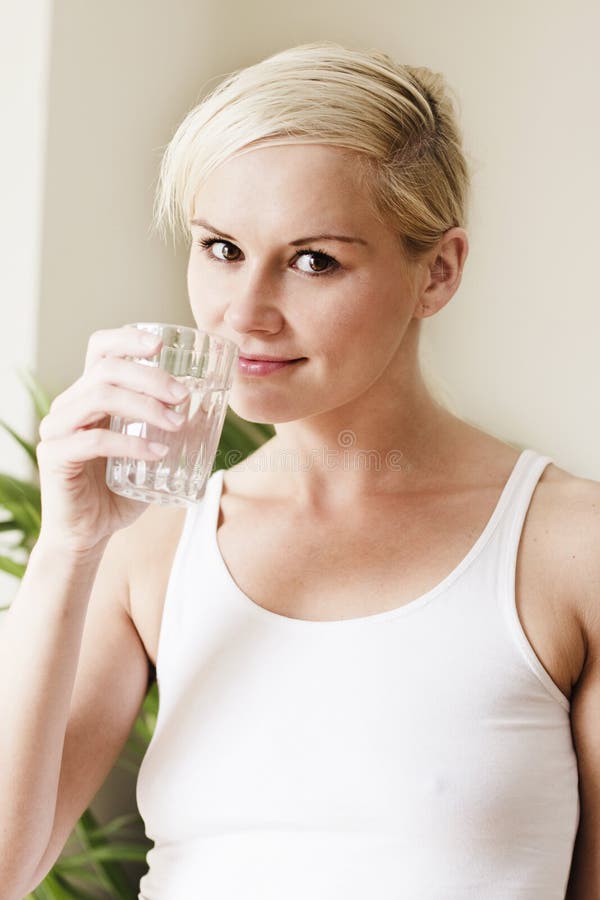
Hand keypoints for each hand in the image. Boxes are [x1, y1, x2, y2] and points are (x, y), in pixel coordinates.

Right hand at [35, 325, 189, 553]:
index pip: (101, 349)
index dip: (128, 339)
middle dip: (150, 377)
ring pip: (100, 397)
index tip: (161, 345)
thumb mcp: (150, 450)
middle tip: (182, 396)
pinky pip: (94, 441)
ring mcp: (58, 429)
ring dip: (145, 406)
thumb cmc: (120, 489)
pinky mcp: (55, 457)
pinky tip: (157, 454)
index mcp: (89, 394)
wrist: (90, 532)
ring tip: (176, 423)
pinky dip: (131, 444)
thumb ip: (170, 427)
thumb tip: (215, 406)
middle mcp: (69, 404)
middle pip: (106, 369)